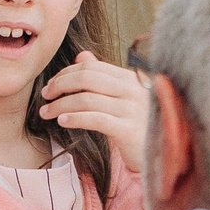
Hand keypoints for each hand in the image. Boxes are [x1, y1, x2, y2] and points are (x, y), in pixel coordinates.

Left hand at [38, 51, 153, 175]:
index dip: (67, 73)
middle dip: (60, 85)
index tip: (52, 85)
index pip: (92, 67)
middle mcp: (132, 90)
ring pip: (86, 99)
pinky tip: (62, 121)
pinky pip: (95, 119)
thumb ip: (104, 77)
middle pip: (87, 78)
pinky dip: (75, 118)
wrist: (164, 154)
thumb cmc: (140, 126)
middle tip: (46, 95)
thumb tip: (82, 56)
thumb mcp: (123, 98)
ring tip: (46, 112)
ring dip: (60, 105)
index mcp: (131, 78)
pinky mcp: (129, 130)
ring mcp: (132, 109)